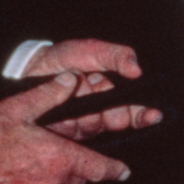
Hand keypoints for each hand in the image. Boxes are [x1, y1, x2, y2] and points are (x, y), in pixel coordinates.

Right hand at [0, 74, 130, 183]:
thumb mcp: (16, 109)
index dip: (113, 169)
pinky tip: (15, 178)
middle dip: (74, 168)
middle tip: (56, 153)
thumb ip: (48, 95)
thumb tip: (70, 81)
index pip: (97, 167)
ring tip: (31, 164)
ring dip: (53, 180)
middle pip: (76, 179)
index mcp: (58, 158)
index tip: (123, 172)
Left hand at [21, 39, 161, 137]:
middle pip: (117, 120)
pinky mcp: (63, 133)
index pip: (134, 111)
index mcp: (112, 96)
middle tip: (100, 90)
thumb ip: (117, 56)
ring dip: (86, 104)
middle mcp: (100, 113)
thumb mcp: (93, 50)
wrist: (30, 66)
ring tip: (74, 85)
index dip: (144, 115)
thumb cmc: (66, 58)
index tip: (153, 115)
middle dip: (112, 109)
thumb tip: (137, 70)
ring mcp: (81, 124)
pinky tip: (64, 102)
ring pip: (94, 124)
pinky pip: (72, 130)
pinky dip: (69, 114)